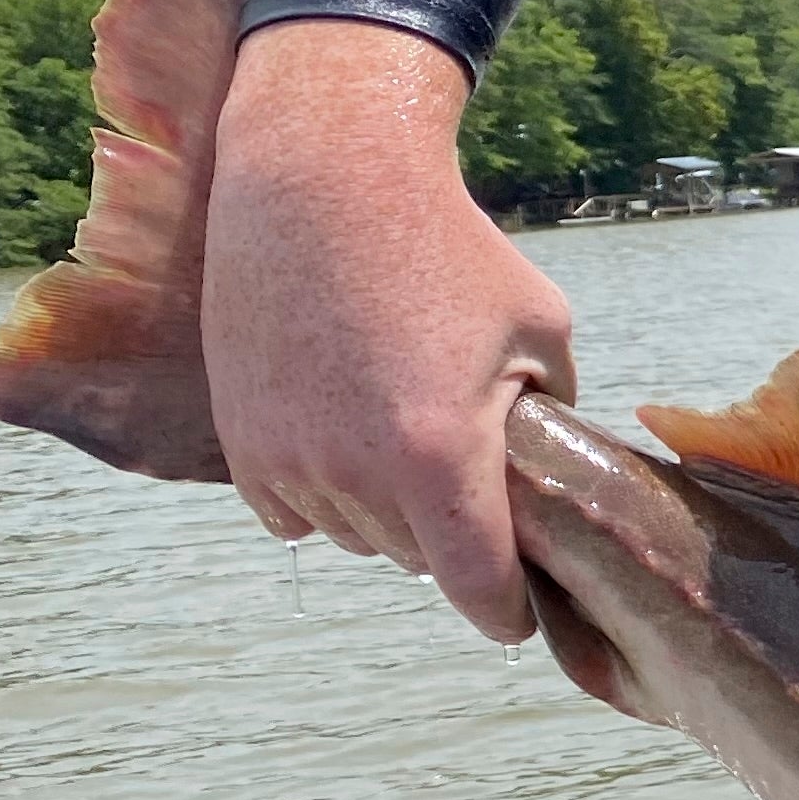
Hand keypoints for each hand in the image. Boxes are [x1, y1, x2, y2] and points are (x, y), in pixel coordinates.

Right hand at [207, 18, 575, 643]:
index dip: (507, 612)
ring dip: (388, 513)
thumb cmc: (450, 252)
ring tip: (410, 436)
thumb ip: (553, 418)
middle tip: (477, 481)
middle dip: (455, 537)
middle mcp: (355, 473)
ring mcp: (290, 460)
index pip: (478, 589)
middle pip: (419, 561)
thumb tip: (557, 475)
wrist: (324, 185)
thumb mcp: (543, 330)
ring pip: (357, 537)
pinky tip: (351, 439)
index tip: (522, 614)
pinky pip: (293, 513)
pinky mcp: (240, 442)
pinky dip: (326, 495)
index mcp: (439, 456)